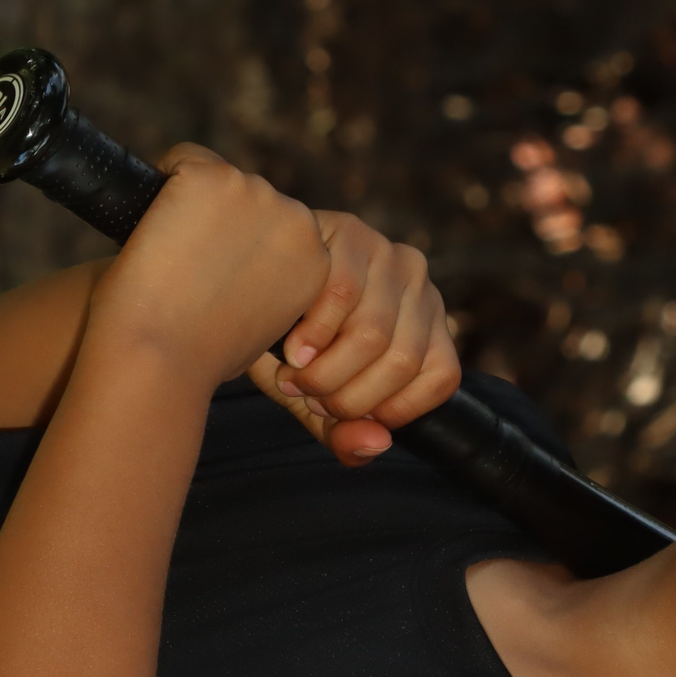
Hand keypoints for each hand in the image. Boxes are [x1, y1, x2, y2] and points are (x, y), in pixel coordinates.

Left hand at [86, 145, 328, 384]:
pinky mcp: (213, 177)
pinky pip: (181, 160)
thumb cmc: (199, 356)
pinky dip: (160, 184)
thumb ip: (268, 287)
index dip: (235, 243)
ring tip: (172, 256)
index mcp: (314, 261)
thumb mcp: (260, 324)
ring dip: (191, 205)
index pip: (274, 226)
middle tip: (187, 268)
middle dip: (216, 222)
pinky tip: (154, 226)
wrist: (162, 355)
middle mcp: (296, 222)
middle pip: (247, 198)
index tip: (211, 275)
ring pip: (216, 179)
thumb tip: (248, 265)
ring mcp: (256, 194)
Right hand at [248, 209, 462, 466]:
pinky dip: (313, 335)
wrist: (235, 285)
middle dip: (347, 397)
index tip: (344, 414)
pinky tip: (291, 346)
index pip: (440, 377)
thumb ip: (344, 430)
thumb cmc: (284, 344)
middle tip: (308, 397)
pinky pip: (342, 295)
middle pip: (403, 361)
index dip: (392, 409)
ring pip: (374, 334)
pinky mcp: (349, 232)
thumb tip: (378, 445)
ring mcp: (387, 252)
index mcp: (427, 321)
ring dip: (325, 372)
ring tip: (293, 375)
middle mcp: (418, 282)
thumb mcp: (317, 397)